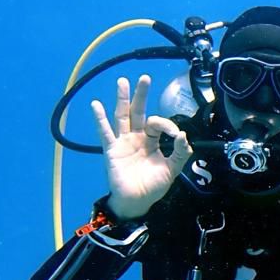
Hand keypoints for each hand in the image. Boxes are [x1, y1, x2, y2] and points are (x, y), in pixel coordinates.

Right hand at [91, 75, 192, 220]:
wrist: (137, 201)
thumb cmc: (153, 186)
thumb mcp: (172, 170)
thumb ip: (180, 153)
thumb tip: (183, 135)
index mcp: (152, 140)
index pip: (158, 124)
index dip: (167, 125)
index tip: (176, 135)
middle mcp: (137, 137)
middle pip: (138, 111)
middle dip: (141, 95)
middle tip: (145, 77)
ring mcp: (123, 142)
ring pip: (122, 116)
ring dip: (122, 99)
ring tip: (122, 81)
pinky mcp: (112, 150)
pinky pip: (105, 133)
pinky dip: (100, 119)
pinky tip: (96, 105)